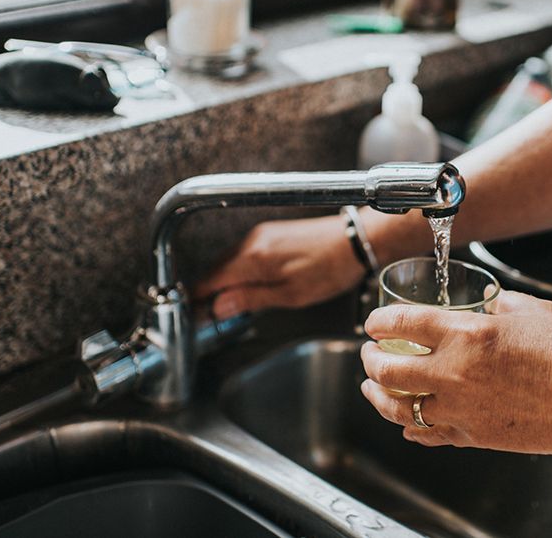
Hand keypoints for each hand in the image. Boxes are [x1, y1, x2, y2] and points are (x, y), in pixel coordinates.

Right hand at [194, 215, 364, 315]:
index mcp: (253, 258)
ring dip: (224, 282)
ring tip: (230, 306)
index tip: (196, 317)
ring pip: (229, 262)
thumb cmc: (330, 269)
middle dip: (209, 293)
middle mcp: (251, 242)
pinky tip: (249, 285)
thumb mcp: (290, 295)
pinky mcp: (271, 233)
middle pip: (215, 270)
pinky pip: (244, 254)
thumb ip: (251, 299)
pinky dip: (239, 271)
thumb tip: (218, 307)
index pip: (209, 280)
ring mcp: (261, 235)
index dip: (198, 300)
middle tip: (210, 318)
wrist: (356, 239)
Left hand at [360, 289, 551, 454]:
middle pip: (387, 370)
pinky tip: (406, 422)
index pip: (401, 324)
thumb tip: (486, 304)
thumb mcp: (532, 310)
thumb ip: (498, 305)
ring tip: (373, 388)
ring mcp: (460, 410)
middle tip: (370, 352)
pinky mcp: (472, 436)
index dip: (378, 321)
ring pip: (398, 409)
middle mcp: (453, 374)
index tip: (374, 322)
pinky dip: (410, 427)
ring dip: (378, 396)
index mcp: (466, 335)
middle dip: (370, 359)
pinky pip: (426, 435)